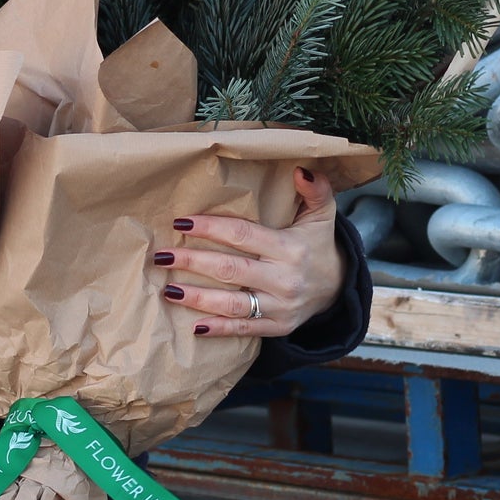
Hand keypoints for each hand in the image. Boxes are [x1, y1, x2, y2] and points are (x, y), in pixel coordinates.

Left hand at [152, 167, 344, 337]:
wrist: (338, 289)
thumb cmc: (317, 245)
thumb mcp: (322, 215)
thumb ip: (316, 190)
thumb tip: (302, 170)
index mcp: (290, 248)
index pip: (242, 235)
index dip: (210, 228)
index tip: (181, 222)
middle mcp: (284, 279)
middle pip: (231, 270)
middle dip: (193, 262)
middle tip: (162, 256)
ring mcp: (280, 306)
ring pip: (233, 304)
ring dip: (198, 298)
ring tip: (169, 290)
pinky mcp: (277, 327)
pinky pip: (244, 329)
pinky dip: (219, 329)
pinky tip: (195, 326)